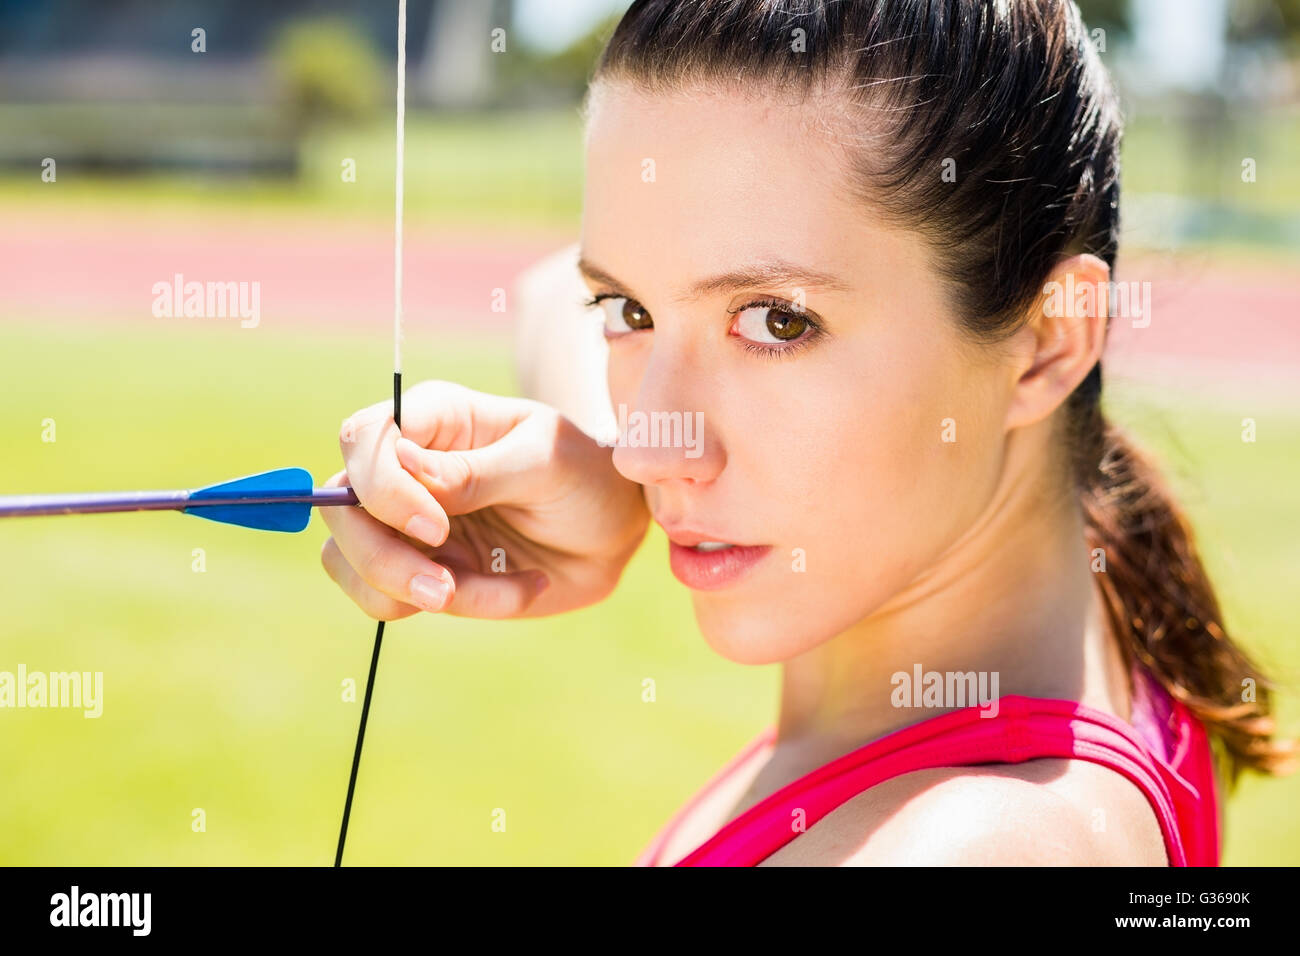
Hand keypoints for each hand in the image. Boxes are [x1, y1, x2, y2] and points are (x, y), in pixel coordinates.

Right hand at [320, 380, 648, 620]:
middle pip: (339, 508)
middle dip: (382, 559)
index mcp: (434, 419)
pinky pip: (395, 600)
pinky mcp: (418, 568)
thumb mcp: (548, 463)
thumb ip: (480, 470)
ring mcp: (404, 522)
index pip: (362, 438)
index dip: (380, 488)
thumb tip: (406, 465)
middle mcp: (406, 468)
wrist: (614, 532)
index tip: (434, 529)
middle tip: (445, 589)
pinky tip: (516, 588)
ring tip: (483, 591)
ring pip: (348, 562)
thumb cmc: (587, 477)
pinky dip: (456, 607)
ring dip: (405, 593)